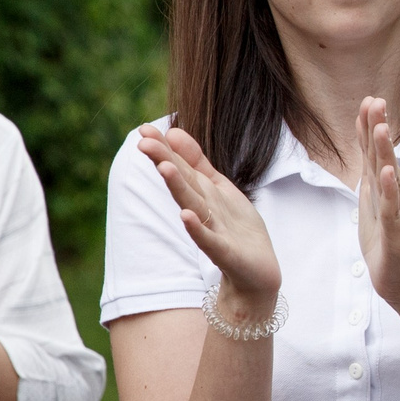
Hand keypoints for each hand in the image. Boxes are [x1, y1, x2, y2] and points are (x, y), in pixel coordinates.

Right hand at [137, 124, 281, 313]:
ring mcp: (212, 231)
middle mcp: (202, 210)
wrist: (256, 271)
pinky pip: (209, 240)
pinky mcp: (225, 253)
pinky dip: (197, 229)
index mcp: (202, 193)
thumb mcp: (218, 188)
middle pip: (182, 183)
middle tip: (143, 142)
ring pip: (193, 205)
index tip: (143, 128)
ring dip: (178, 188)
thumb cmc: (235, 228)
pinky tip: (186, 216)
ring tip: (165, 167)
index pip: (181, 167)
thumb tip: (173, 131)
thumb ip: (197, 163)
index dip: (164, 148)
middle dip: (164, 162)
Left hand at [352, 98, 399, 311]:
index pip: (374, 153)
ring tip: (381, 127)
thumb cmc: (387, 243)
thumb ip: (372, 178)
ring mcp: (397, 213)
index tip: (369, 100)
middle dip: (378, 129)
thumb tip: (367, 151)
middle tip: (376, 100)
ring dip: (384, 153)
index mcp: (385, 189)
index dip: (370, 127)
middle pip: (383, 158)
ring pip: (389, 179)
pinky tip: (388, 173)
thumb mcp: (373, 205)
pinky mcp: (396, 235)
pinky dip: (390, 191)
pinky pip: (392, 210)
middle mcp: (394, 196)